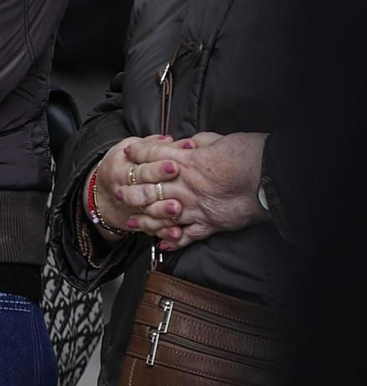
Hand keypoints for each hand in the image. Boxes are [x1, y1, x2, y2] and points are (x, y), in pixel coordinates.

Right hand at [91, 134, 186, 241]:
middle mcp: (123, 188)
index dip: (157, 166)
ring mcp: (130, 207)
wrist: (101, 195)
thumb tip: (170, 139)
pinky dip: (163, 232)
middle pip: (142, 187)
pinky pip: (150, 230)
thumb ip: (150, 145)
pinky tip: (176, 232)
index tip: (175, 164)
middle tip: (178, 182)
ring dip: (162, 211)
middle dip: (160, 185)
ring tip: (177, 209)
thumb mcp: (127, 150)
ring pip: (146, 211)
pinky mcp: (138, 223)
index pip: (139, 166)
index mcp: (121, 167)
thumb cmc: (121, 167)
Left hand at [113, 131, 267, 251]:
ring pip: (162, 215)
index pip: (152, 156)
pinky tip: (162, 245)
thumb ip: (197, 144)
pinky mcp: (210, 224)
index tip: (126, 153)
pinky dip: (173, 241)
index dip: (137, 154)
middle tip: (118, 194)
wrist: (267, 177)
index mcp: (185, 161)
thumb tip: (187, 145)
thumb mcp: (217, 140)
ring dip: (145, 220)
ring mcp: (195, 206)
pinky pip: (187, 235)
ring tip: (131, 223)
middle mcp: (184, 185)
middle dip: (131, 192)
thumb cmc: (245, 154)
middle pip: (148, 189)